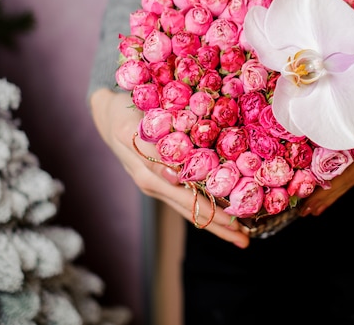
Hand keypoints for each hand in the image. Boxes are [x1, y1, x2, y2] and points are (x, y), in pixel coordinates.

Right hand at [90, 88, 250, 247]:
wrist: (108, 112)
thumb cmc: (123, 116)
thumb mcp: (130, 130)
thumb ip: (149, 153)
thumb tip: (174, 178)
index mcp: (149, 175)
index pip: (188, 202)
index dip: (214, 214)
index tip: (238, 224)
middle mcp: (154, 185)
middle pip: (192, 212)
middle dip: (220, 227)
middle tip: (245, 240)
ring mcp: (156, 185)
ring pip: (189, 209)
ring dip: (215, 223)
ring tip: (240, 235)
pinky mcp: (159, 181)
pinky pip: (183, 199)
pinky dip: (205, 208)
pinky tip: (223, 213)